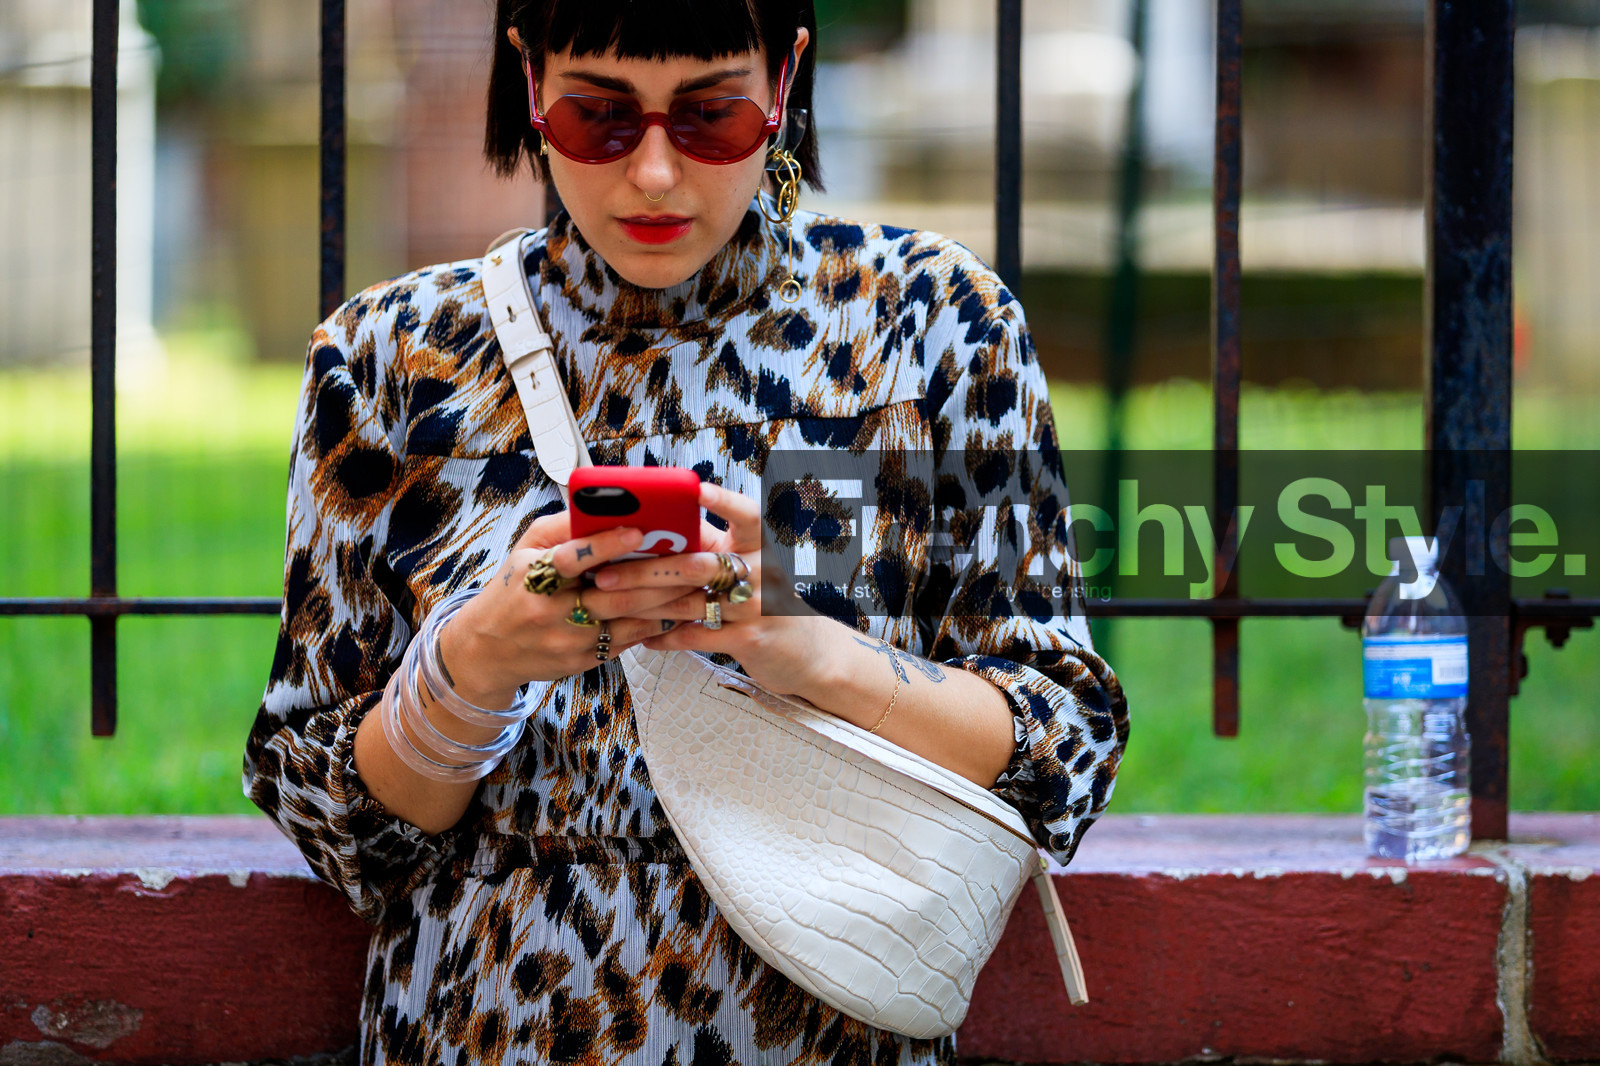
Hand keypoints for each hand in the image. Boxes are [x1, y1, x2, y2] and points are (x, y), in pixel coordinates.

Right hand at [437, 511, 703, 705]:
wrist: (488, 650)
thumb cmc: (512, 589)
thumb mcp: (525, 549)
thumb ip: (561, 527)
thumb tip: (601, 504)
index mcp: (534, 575)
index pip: (572, 557)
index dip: (607, 544)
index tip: (641, 530)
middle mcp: (552, 610)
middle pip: (613, 593)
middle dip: (661, 576)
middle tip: (700, 562)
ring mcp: (569, 640)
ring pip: (629, 620)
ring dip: (669, 603)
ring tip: (702, 586)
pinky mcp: (584, 660)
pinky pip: (628, 641)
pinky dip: (657, 625)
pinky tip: (682, 610)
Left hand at [593, 482, 840, 698]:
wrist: (807, 652)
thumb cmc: (766, 600)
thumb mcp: (749, 566)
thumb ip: (712, 546)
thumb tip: (655, 524)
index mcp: (761, 546)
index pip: (746, 515)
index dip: (723, 501)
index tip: (696, 489)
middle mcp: (762, 573)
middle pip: (696, 565)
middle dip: (644, 570)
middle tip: (605, 573)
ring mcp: (757, 608)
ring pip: (687, 603)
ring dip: (642, 606)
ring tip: (610, 605)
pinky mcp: (749, 640)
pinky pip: (695, 636)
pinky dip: (664, 636)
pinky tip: (641, 636)